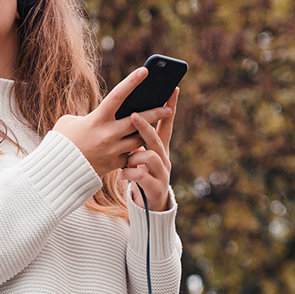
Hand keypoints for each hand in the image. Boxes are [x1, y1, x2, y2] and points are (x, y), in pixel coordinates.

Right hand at [53, 67, 172, 178]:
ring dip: (148, 132)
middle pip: (138, 121)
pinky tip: (144, 144)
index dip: (132, 82)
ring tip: (156, 127)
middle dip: (155, 113)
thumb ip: (87, 115)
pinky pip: (132, 154)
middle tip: (167, 107)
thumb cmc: (63, 141)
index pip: (118, 96)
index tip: (145, 71)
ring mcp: (112, 150)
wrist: (58, 172)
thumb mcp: (69, 122)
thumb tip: (104, 113)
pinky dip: (136, 148)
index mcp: (96, 119)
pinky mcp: (115, 163)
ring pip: (139, 138)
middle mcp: (107, 134)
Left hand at [122, 88, 177, 210]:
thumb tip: (125, 113)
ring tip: (126, 161)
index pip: (167, 123)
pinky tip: (122, 176)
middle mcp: (164, 157)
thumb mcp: (140, 154)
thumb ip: (135, 137)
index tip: (173, 89)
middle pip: (156, 138)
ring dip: (136, 156)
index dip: (170, 107)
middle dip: (145, 126)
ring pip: (151, 156)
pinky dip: (130, 174)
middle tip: (133, 115)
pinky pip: (142, 176)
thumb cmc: (141, 173)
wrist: (152, 204)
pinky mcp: (155, 187)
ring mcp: (162, 173)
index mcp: (160, 147)